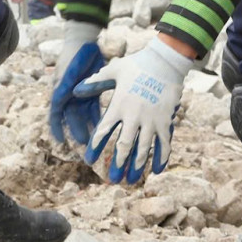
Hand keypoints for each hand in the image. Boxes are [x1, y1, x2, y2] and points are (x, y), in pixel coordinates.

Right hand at [48, 19, 105, 147]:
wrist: (84, 39)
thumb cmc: (73, 54)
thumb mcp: (69, 71)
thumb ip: (64, 86)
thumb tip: (57, 102)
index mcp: (59, 90)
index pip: (56, 114)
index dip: (57, 128)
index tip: (60, 141)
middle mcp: (69, 94)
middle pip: (72, 117)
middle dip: (77, 130)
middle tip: (84, 143)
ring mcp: (81, 93)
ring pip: (84, 114)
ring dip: (88, 125)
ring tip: (94, 139)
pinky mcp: (92, 89)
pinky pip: (95, 106)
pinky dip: (97, 115)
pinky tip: (104, 124)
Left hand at [82, 36, 192, 185]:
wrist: (165, 61)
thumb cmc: (137, 65)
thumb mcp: (113, 70)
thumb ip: (94, 82)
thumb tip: (75, 90)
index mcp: (118, 106)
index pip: (103, 131)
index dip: (95, 148)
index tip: (88, 161)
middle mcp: (134, 116)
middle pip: (124, 146)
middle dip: (117, 164)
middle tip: (112, 180)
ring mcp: (151, 120)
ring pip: (144, 149)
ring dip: (138, 167)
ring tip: (132, 180)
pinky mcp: (166, 121)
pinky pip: (164, 143)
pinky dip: (162, 158)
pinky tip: (158, 171)